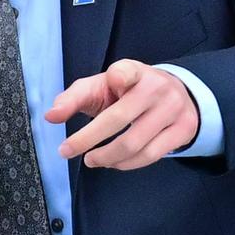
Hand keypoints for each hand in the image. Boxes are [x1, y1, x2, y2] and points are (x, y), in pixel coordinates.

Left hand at [46, 58, 199, 169]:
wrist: (173, 95)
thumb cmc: (125, 91)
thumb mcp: (99, 87)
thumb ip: (73, 98)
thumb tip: (51, 116)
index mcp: (133, 71)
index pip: (127, 70)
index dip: (121, 75)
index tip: (114, 79)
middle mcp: (157, 88)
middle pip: (118, 118)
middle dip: (86, 139)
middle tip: (65, 151)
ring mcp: (173, 109)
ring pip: (134, 143)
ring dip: (106, 157)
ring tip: (90, 160)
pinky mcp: (183, 129)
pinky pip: (151, 155)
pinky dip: (126, 164)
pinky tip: (113, 163)